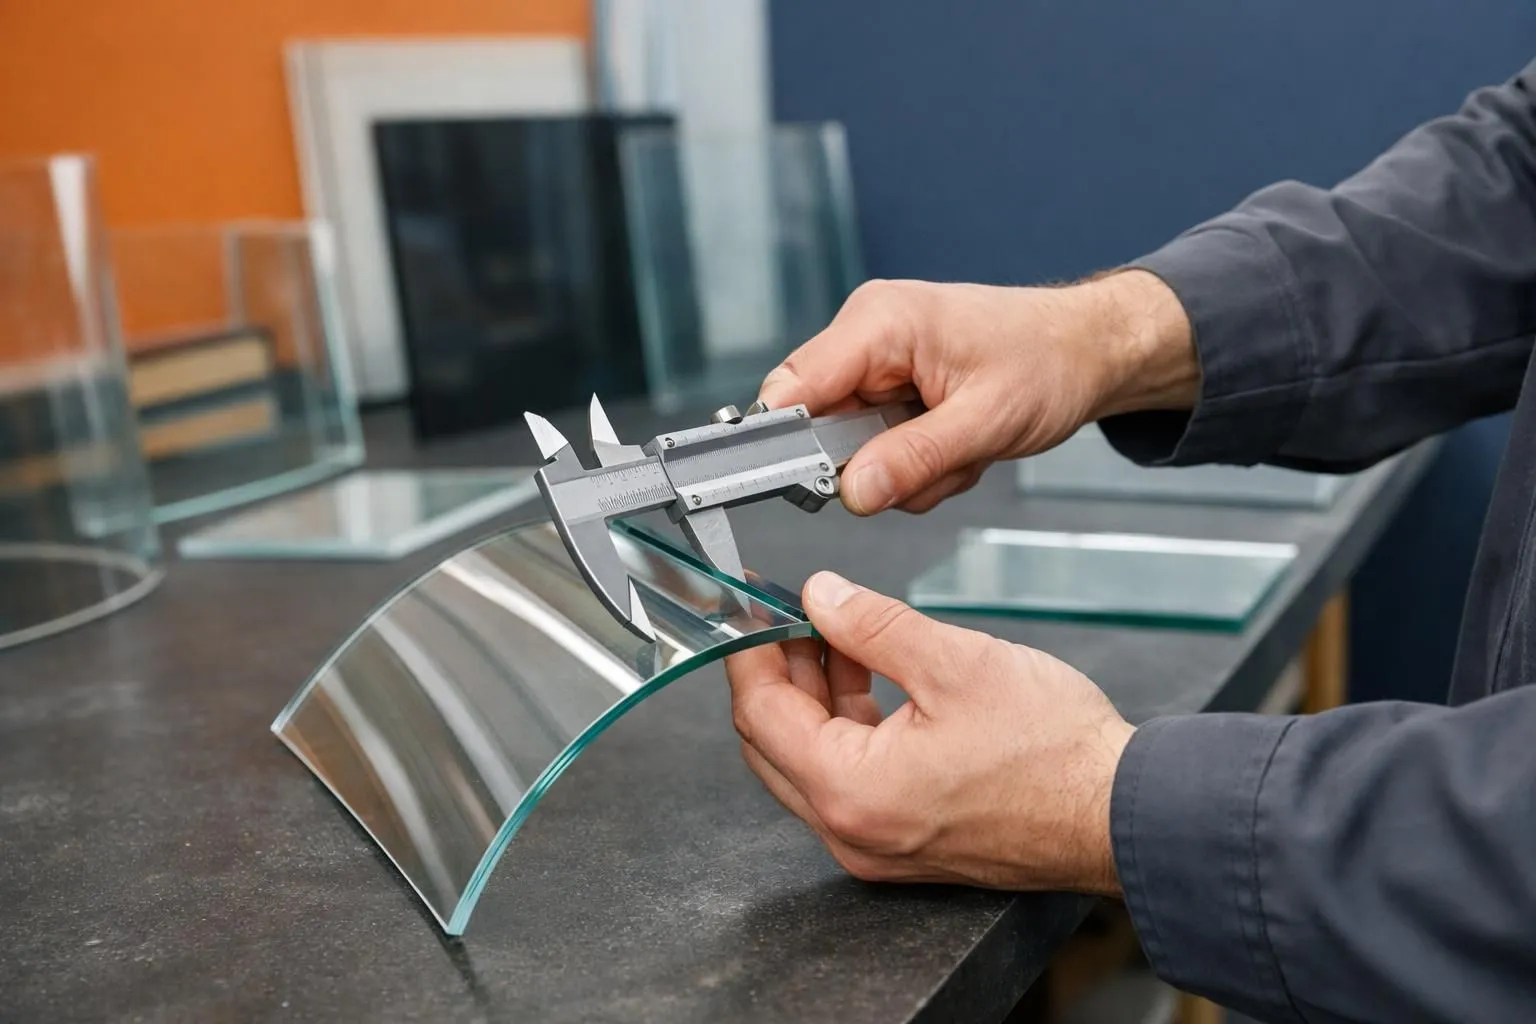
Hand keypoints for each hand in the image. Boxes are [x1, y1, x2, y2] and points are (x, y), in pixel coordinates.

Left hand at [725, 571, 1134, 894]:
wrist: (1123, 814)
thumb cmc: (1058, 755)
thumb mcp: (955, 662)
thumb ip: (873, 625)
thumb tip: (822, 597)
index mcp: (852, 791)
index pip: (760, 713)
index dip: (751, 647)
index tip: (752, 605)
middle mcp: (853, 831)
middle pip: (773, 742)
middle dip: (777, 670)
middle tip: (790, 613)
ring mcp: (878, 844)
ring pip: (811, 760)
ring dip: (814, 694)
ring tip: (836, 631)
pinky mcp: (906, 841)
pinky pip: (849, 778)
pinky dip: (848, 724)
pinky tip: (869, 674)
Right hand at [756, 271, 1196, 514]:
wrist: (1087, 350)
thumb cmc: (1048, 361)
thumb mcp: (986, 420)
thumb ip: (913, 458)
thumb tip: (853, 491)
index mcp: (879, 322)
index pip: (793, 386)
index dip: (786, 440)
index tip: (805, 484)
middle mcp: (868, 333)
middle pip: (818, 424)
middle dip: (871, 461)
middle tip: (932, 461)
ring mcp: (878, 361)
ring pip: (850, 445)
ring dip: (904, 467)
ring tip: (958, 448)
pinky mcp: (891, 385)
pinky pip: (876, 445)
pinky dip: (916, 460)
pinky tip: (956, 444)